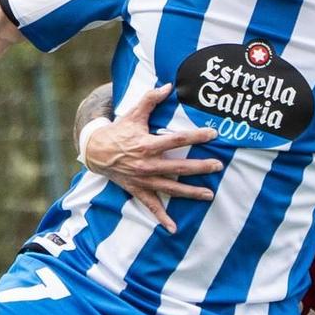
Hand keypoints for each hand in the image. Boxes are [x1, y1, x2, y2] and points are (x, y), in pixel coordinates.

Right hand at [83, 84, 221, 233]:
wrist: (96, 151)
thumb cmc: (119, 131)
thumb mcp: (133, 114)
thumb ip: (151, 99)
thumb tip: (167, 85)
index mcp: (147, 144)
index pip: (176, 139)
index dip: (196, 136)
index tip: (213, 135)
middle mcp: (146, 164)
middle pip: (178, 167)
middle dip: (200, 167)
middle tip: (218, 167)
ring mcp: (143, 180)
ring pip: (171, 188)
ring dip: (191, 193)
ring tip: (209, 195)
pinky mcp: (138, 190)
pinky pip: (151, 206)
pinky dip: (162, 219)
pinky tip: (174, 229)